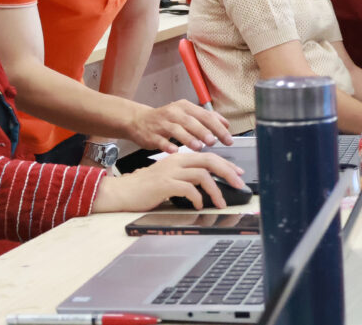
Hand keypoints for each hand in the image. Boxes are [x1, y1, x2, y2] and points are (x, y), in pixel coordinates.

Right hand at [91, 152, 245, 212]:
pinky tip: (198, 206)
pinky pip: (188, 189)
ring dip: (216, 189)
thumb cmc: (145, 188)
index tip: (237, 173)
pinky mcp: (164, 184)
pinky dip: (197, 198)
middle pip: (209, 160)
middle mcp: (176, 161)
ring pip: (202, 175)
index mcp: (178, 158)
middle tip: (239, 183)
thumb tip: (207, 186)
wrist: (123, 192)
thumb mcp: (168, 178)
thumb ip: (185, 177)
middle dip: (227, 172)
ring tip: (220, 203)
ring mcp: (170, 172)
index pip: (208, 156)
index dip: (225, 164)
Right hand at [126, 99, 232, 152]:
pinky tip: (175, 151)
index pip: (205, 115)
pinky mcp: (152, 135)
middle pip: (191, 121)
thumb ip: (205, 118)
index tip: (228, 139)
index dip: (218, 127)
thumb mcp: (185, 114)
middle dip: (203, 131)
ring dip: (188, 138)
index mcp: (184, 107)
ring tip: (198, 147)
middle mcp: (173, 113)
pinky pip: (160, 140)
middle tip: (213, 141)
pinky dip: (168, 145)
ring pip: (176, 129)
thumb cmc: (166, 120)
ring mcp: (161, 124)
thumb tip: (225, 124)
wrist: (138, 121)